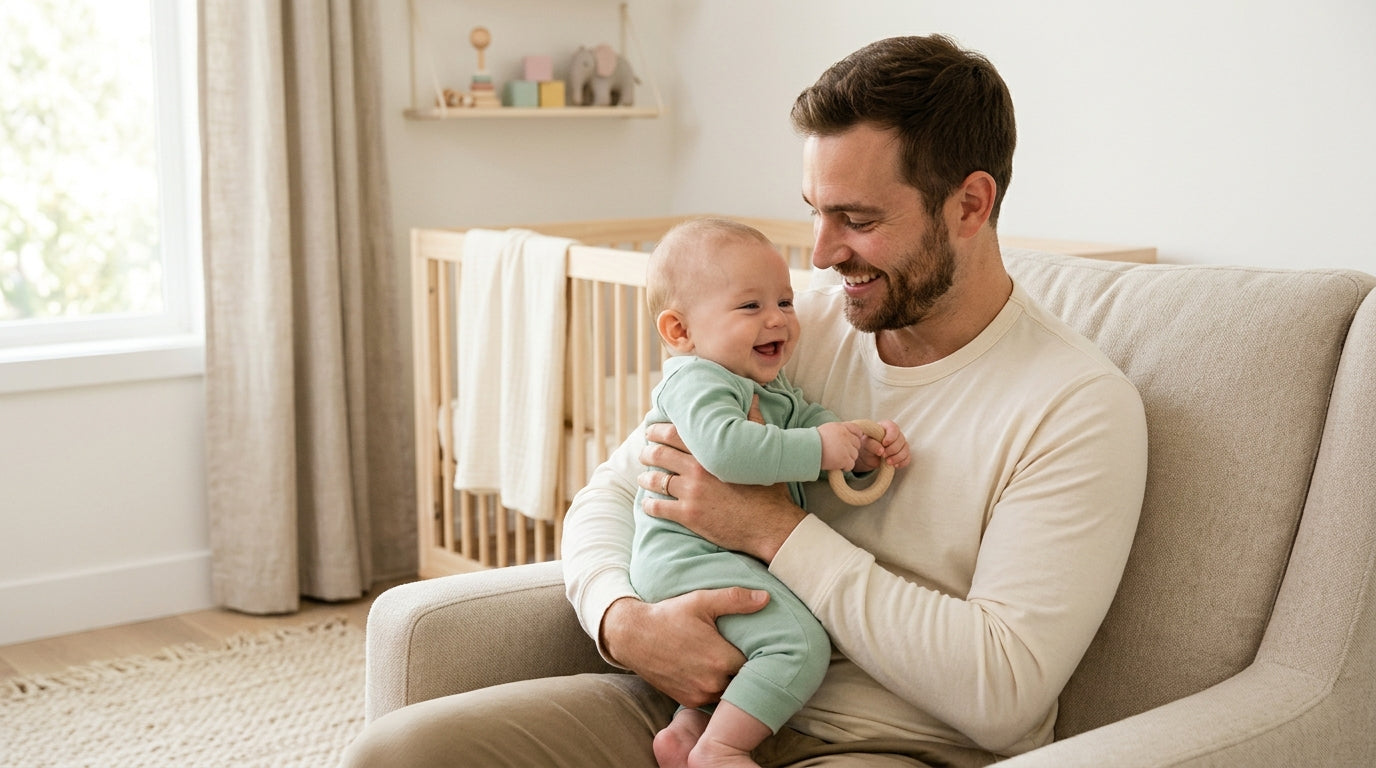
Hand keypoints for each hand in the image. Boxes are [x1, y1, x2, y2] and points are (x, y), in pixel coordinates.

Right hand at [600, 589, 768, 707]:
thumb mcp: (701, 601)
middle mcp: (711, 682)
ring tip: (732, 664)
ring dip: (732, 682)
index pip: (755, 664)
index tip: (762, 647)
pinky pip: (712, 699)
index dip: (760, 656)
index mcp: (720, 659)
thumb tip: (766, 597)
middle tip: (750, 655)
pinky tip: (715, 674)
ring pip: (729, 693)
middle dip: (747, 670)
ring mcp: (698, 694)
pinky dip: (716, 689)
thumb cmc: (668, 616)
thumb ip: (735, 600)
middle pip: (743, 681)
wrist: (632, 637)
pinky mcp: (687, 700)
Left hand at [639, 421, 802, 562]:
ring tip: (643, 477)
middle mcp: (697, 469)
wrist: (770, 525)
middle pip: (659, 454)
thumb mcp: (762, 452)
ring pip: (655, 480)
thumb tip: (753, 398)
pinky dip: (649, 505)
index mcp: (711, 451)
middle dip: (647, 452)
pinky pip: (658, 507)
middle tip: (644, 453)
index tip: (652, 430)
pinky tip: (648, 504)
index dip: (658, 430)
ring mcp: (690, 492)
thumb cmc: (768, 490)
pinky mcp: (688, 515)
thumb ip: (754, 423)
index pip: (674, 433)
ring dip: (646, 478)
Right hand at [818, 420, 863, 470]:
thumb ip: (838, 431)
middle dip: (850, 449)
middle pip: (857, 444)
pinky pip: (851, 465)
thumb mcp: (827, 430)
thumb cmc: (813, 441)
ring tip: (836, 460)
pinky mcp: (845, 459)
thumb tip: (846, 436)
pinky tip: (837, 466)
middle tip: (840, 453)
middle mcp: (845, 435)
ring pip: (854, 455)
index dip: (855, 437)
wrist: (806, 449)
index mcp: (841, 427)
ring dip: (847, 459)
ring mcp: (846, 447)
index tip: (851, 442)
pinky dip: (845, 467)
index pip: (857, 430)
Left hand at [853, 419, 910, 472]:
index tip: (884, 444)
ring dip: (897, 457)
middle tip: (883, 455)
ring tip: (887, 462)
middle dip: (892, 449)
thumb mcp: (865, 443)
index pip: (894, 428)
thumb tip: (881, 450)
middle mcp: (896, 434)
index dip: (891, 437)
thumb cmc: (866, 444)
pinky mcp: (902, 454)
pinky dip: (902, 463)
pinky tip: (894, 465)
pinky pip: (907, 458)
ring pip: (906, 450)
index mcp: (886, 427)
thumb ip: (871, 444)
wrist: (867, 455)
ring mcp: (901, 444)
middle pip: (901, 440)